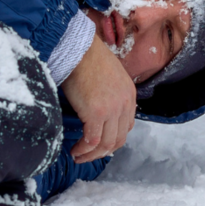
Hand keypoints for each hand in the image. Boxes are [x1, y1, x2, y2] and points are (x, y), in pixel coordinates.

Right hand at [60, 37, 135, 161]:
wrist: (79, 49)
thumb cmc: (88, 58)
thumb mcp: (109, 76)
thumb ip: (110, 93)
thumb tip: (99, 108)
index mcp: (130, 95)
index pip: (126, 126)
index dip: (112, 139)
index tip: (98, 144)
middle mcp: (125, 104)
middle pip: (118, 139)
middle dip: (102, 152)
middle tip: (87, 156)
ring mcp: (112, 110)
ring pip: (106, 144)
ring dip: (92, 154)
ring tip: (78, 156)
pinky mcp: (97, 113)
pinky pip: (92, 140)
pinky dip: (83, 149)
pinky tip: (74, 150)